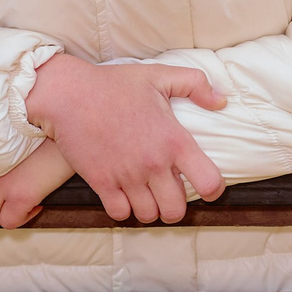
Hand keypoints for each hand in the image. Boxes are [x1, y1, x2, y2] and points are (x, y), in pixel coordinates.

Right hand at [24, 52, 227, 222]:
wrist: (70, 94)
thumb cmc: (115, 84)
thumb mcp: (161, 75)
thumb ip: (196, 84)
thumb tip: (221, 101)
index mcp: (174, 140)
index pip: (209, 182)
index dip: (213, 190)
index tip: (206, 186)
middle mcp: (154, 163)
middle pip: (176, 210)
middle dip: (175, 206)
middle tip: (169, 194)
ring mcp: (127, 176)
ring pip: (149, 216)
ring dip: (150, 209)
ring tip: (147, 195)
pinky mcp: (101, 183)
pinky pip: (120, 214)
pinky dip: (124, 210)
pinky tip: (124, 196)